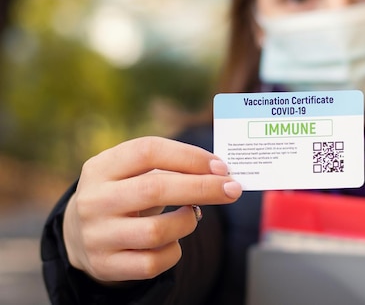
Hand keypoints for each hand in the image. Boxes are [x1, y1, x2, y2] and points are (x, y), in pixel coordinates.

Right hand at [62, 136, 241, 282]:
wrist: (80, 234)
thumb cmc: (123, 194)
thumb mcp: (132, 172)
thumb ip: (170, 167)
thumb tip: (220, 172)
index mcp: (101, 167)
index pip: (148, 151)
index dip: (189, 156)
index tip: (221, 166)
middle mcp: (93, 200)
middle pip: (155, 189)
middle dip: (202, 187)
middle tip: (233, 189)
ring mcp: (97, 235)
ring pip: (158, 231)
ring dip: (187, 222)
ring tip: (192, 215)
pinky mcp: (105, 265)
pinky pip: (154, 262)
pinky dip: (175, 251)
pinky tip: (174, 241)